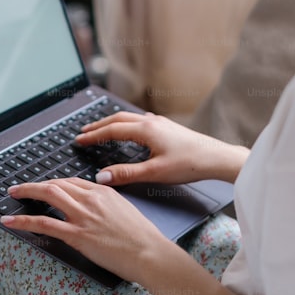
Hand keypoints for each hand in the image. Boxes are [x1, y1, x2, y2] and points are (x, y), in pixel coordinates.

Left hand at [0, 177, 171, 283]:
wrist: (150, 252)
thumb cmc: (142, 238)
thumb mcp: (125, 211)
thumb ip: (107, 206)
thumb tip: (95, 211)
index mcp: (104, 192)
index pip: (72, 181)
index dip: (54, 183)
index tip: (44, 187)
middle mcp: (91, 199)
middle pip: (57, 184)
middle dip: (35, 184)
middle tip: (20, 187)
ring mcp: (83, 215)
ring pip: (48, 195)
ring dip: (26, 192)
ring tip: (13, 194)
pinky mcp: (77, 234)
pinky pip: (44, 223)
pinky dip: (24, 221)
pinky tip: (11, 221)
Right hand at [74, 112, 248, 185]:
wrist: (216, 158)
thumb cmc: (189, 164)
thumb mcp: (154, 173)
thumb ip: (126, 174)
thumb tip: (102, 176)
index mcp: (145, 130)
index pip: (111, 129)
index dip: (93, 135)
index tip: (78, 139)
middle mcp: (151, 122)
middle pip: (117, 119)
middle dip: (98, 125)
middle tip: (83, 131)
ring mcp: (160, 123)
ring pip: (129, 118)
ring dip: (112, 123)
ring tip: (100, 129)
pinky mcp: (167, 128)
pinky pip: (140, 121)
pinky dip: (127, 124)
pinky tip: (130, 129)